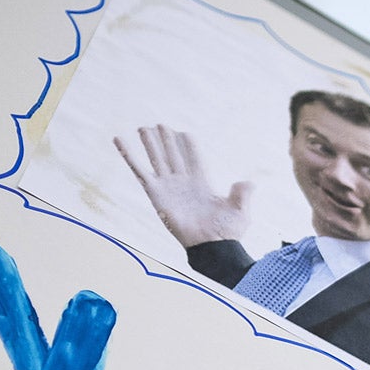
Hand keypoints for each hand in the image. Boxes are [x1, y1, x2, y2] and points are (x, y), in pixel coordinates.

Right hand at [113, 124, 250, 246]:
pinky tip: (120, 140)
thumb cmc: (226, 231)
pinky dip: (129, 156)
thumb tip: (248, 182)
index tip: (184, 133)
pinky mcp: (155, 192)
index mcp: (202, 183)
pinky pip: (139, 171)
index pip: (193, 158)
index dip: (188, 146)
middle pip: (173, 155)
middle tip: (160, 124)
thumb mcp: (240, 210)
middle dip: (166, 140)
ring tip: (143, 127)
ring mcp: (167, 186)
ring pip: (157, 159)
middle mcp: (183, 183)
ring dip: (150, 144)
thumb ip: (243, 194)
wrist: (211, 245)